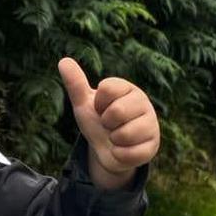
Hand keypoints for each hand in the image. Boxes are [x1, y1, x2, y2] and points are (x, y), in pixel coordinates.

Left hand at [57, 57, 159, 189]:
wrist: (108, 150)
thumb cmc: (99, 121)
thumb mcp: (85, 104)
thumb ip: (76, 84)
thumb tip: (63, 60)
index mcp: (128, 89)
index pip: (108, 88)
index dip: (98, 103)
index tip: (100, 107)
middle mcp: (144, 103)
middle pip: (117, 111)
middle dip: (106, 122)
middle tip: (109, 124)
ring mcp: (151, 125)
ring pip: (124, 134)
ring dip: (113, 139)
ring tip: (117, 136)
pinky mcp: (152, 147)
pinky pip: (129, 153)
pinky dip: (119, 154)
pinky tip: (123, 149)